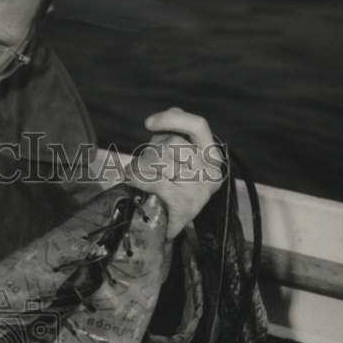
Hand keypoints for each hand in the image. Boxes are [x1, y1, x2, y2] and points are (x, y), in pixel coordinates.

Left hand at [126, 108, 224, 239]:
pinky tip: (129, 178)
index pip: (197, 126)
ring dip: (141, 164)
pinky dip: (139, 178)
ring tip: (133, 172)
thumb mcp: (182, 160)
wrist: (168, 230)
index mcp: (212, 156)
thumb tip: (172, 112)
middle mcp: (210, 171)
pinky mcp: (185, 206)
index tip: (148, 123)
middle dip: (150, 151)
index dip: (173, 119)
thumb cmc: (175, 191)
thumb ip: (178, 134)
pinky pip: (157, 182)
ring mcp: (200, 190)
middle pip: (174, 144)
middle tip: (139, 164)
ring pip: (163, 160)